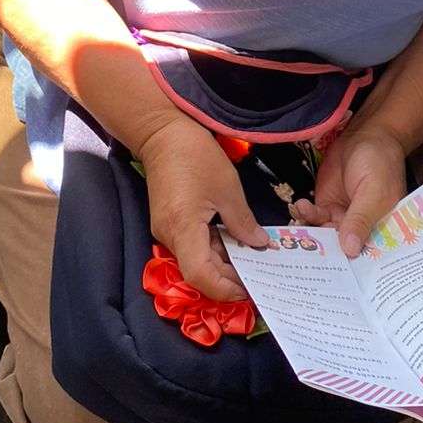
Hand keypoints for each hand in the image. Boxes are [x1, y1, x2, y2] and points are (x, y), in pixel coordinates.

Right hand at [136, 116, 269, 300]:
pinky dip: (213, 248)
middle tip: (258, 274)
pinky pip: (191, 245)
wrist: (162, 134)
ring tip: (251, 257)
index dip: (224, 289)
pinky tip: (233, 241)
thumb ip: (243, 222)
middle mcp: (169, 235)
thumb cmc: (196, 156)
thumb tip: (259, 245)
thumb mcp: (228, 188)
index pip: (200, 275)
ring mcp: (166, 230)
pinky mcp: (168, 223)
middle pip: (198, 272)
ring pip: (195, 259)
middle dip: (228, 277)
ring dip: (222, 262)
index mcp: (183, 227)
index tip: (248, 289)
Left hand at [293, 120, 406, 257]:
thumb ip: (360, 220)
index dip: (355, 269)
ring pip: (325, 237)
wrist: (365, 137)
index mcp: (382, 231)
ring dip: (312, 236)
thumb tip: (350, 250)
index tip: (337, 281)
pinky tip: (301, 206)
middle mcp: (362, 230)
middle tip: (309, 263)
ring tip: (299, 233)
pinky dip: (305, 216)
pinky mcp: (327, 206)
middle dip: (327, 257)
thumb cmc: (379, 163)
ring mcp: (342, 219)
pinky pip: (314, 219)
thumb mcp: (373, 192)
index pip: (369, 257)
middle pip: (343, 252)